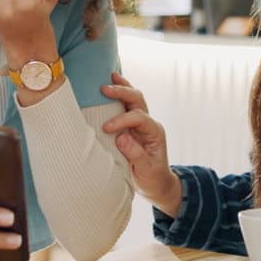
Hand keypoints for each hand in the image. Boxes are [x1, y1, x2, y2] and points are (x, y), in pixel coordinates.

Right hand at [99, 73, 180, 215]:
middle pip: (138, 100)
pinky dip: (119, 95)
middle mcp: (148, 124)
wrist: (156, 183)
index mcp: (154, 132)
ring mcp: (141, 123)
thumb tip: (121, 137)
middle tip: (104, 89)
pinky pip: (126, 105)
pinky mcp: (132, 126)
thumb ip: (135, 154)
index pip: (138, 118)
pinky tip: (110, 86)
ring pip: (134, 98)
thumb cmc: (152, 177)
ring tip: (110, 77)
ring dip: (122, 87)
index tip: (106, 128)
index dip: (122, 120)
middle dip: (122, 92)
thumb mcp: (145, 169)